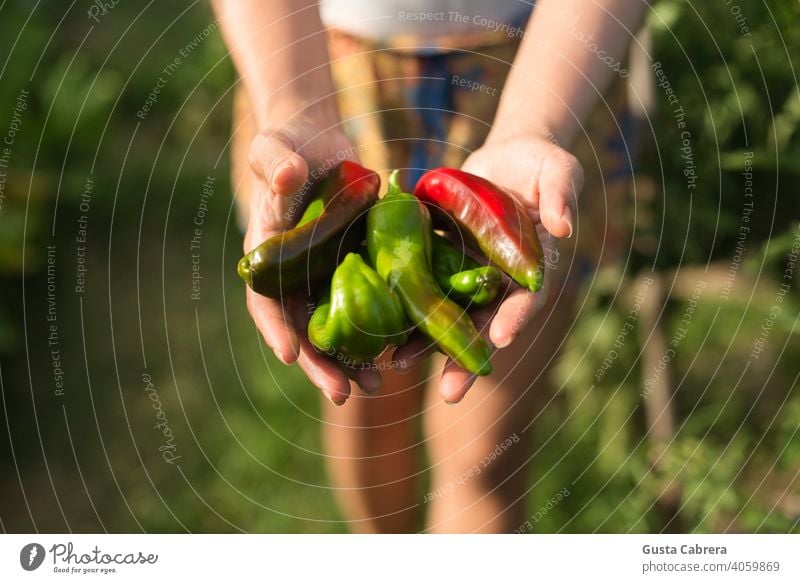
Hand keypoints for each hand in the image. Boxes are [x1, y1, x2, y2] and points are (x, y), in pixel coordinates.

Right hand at [242, 115, 380, 403]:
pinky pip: (364, 307)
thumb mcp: (276, 147)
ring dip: (352, 360)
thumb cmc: (290, 144)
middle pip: (303, 330)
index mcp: (269, 256)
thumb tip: (285, 178)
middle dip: (321, 364)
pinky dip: (379, 331)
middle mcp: (294, 277)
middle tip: (344, 394)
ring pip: (335, 329)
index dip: (276, 328)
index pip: (266, 300)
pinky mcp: (353, 270)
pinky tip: (399, 352)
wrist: (319, 144)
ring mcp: (324, 278)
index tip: (290, 355)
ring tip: (375, 387)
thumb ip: (275, 162)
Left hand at [394, 132, 582, 402]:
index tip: (502, 339)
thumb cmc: (539, 166)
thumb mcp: (557, 172)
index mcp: (531, 267)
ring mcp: (467, 276)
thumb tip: (563, 226)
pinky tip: (379, 328)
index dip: (515, 318)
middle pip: (483, 325)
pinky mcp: (439, 262)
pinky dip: (402, 308)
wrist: (503, 161)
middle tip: (450, 393)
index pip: (526, 298)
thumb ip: (561, 196)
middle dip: (467, 358)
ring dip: (426, 344)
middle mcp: (498, 281)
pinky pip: (421, 288)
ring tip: (400, 367)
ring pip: (447, 317)